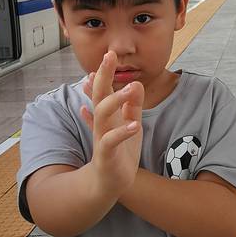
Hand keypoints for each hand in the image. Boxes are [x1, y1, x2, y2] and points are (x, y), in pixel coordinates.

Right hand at [80, 50, 144, 195]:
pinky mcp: (106, 155)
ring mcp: (102, 138)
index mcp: (108, 115)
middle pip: (99, 95)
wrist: (109, 183)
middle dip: (103, 75)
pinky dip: (122, 132)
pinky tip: (134, 124)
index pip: (104, 89)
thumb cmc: (120, 151)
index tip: (109, 53)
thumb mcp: (130, 123)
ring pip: (103, 114)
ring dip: (115, 100)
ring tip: (131, 87)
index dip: (106, 72)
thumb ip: (133, 105)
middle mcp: (102, 124)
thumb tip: (135, 83)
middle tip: (109, 56)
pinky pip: (111, 141)